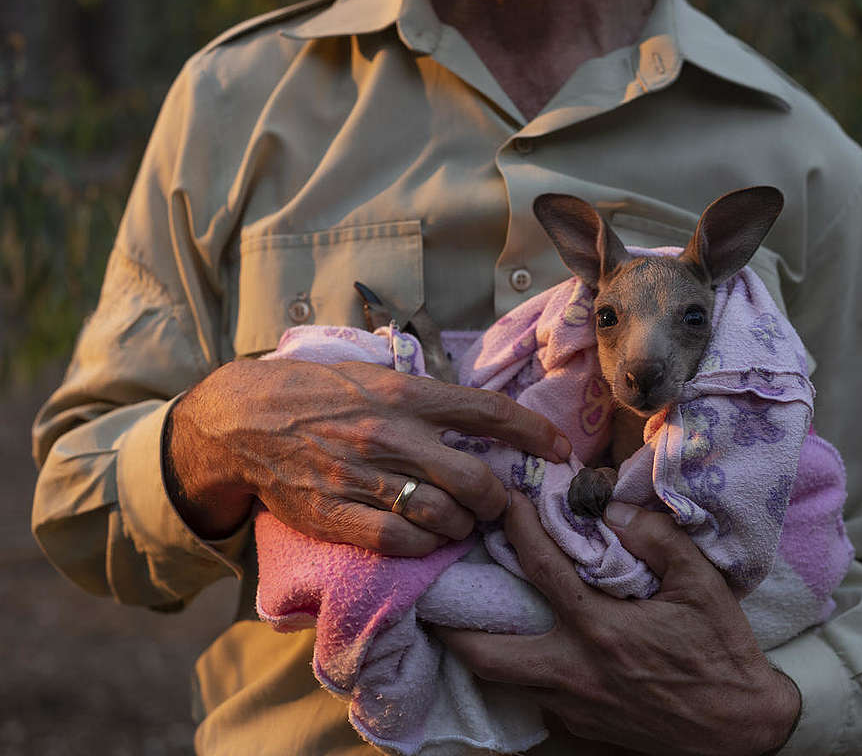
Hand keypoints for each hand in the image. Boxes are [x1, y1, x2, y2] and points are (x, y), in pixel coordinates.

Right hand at [166, 359, 570, 553]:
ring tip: (462, 521)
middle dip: (499, 500)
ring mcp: (363, 478)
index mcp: (403, 394)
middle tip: (497, 503)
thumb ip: (422, 394)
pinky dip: (428, 545)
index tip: (560, 448)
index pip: (487, 411)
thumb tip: (477, 414)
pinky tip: (429, 538)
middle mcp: (390, 435)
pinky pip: (403, 542)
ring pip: (444, 515)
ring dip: (465, 525)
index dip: (534, 432)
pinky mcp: (338, 515)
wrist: (242, 420)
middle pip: (476, 479)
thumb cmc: (314, 392)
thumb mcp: (371, 374)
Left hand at [436, 494, 800, 755]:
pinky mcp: (581, 728)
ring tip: (472, 619)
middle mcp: (574, 671)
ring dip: (483, 650)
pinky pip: (535, 697)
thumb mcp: (703, 585)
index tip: (506, 503)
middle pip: (486, 654)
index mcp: (601, 630)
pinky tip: (532, 650)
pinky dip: (523, 672)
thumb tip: (612, 509)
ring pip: (503, 681)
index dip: (518, 528)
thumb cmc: (723, 653)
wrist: (743, 730)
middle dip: (451, 624)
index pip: (541, 568)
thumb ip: (656, 539)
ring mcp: (573, 706)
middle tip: (439, 593)